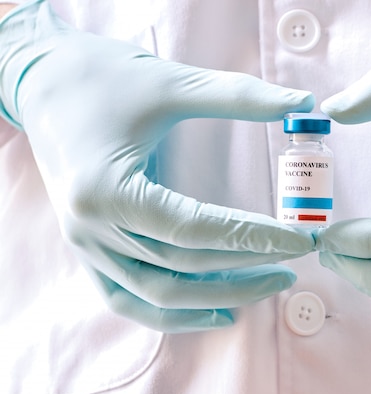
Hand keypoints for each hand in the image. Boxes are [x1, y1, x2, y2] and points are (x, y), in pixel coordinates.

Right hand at [0, 0, 314, 331]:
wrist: (42, 80)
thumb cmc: (101, 76)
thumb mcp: (171, 82)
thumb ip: (238, 96)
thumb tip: (302, 103)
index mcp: (107, 190)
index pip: (196, 231)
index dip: (254, 238)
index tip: (300, 240)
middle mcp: (91, 228)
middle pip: (182, 269)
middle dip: (247, 269)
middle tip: (297, 260)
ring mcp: (85, 245)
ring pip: (159, 295)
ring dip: (219, 297)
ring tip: (269, 282)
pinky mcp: (89, 249)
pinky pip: (130, 299)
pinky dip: (174, 314)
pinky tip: (220, 313)